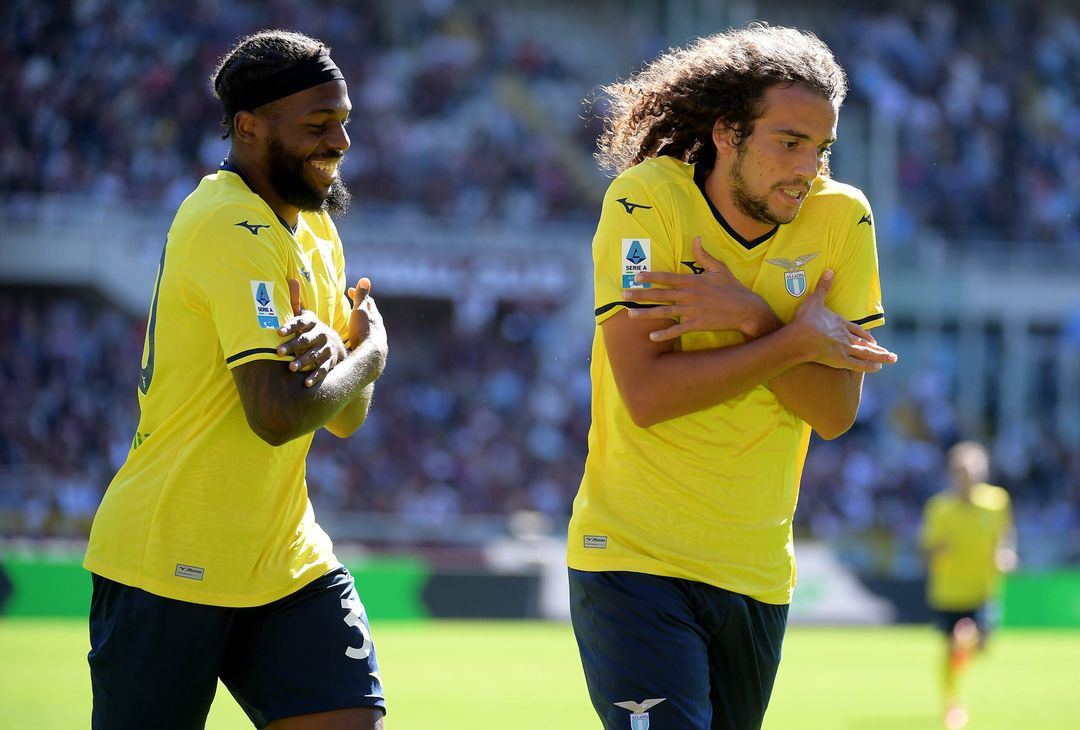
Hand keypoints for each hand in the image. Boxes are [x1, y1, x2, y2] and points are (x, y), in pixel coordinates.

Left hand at [277, 278, 348, 387]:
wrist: (335, 345)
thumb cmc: (312, 330)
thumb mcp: (306, 316)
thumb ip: (296, 301)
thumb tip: (292, 279)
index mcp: (312, 323)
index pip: (301, 322)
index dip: (290, 326)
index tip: (278, 332)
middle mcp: (321, 334)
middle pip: (306, 340)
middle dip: (292, 346)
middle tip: (277, 352)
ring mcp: (326, 349)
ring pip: (314, 355)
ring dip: (302, 362)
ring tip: (290, 368)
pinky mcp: (330, 362)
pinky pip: (322, 370)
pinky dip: (314, 377)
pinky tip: (305, 384)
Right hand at [347, 276, 387, 375]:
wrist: (371, 358)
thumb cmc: (364, 332)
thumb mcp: (361, 312)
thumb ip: (361, 297)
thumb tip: (365, 279)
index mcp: (375, 317)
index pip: (368, 302)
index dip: (359, 295)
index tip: (350, 290)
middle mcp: (377, 328)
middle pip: (370, 315)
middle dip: (362, 308)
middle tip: (355, 304)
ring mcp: (374, 340)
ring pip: (368, 328)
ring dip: (361, 323)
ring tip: (354, 322)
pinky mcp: (370, 351)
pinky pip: (364, 340)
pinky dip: (358, 336)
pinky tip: (355, 341)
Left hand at [622, 237, 776, 340]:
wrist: (747, 309)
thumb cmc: (733, 288)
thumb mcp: (720, 268)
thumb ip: (704, 255)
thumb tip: (696, 238)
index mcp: (693, 281)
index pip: (667, 277)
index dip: (651, 276)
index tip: (637, 276)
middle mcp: (690, 295)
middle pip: (661, 294)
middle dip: (641, 295)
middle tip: (624, 295)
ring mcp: (693, 311)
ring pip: (665, 312)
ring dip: (646, 314)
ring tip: (630, 315)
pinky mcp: (697, 324)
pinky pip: (678, 330)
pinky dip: (665, 334)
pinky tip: (651, 336)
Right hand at [791, 269, 896, 370]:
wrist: (802, 336)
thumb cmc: (806, 319)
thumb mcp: (814, 301)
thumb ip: (823, 287)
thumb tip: (829, 271)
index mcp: (840, 323)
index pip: (856, 331)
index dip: (864, 335)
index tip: (872, 339)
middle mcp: (846, 336)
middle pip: (864, 343)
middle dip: (877, 348)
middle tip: (888, 352)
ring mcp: (844, 348)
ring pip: (866, 353)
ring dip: (880, 356)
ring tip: (892, 358)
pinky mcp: (841, 360)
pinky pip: (858, 364)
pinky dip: (869, 366)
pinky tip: (879, 367)